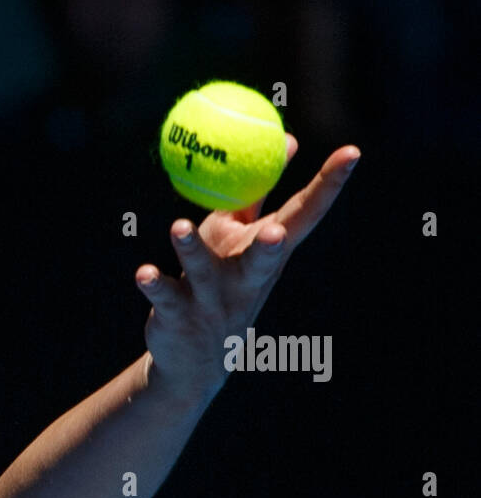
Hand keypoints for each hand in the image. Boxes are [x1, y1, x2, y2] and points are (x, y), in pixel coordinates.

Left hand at [136, 138, 360, 403]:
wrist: (194, 359)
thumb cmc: (222, 281)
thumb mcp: (242, 236)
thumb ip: (258, 192)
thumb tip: (287, 138)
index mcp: (267, 253)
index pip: (305, 215)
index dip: (329, 185)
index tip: (352, 151)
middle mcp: (245, 278)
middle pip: (263, 258)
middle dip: (271, 247)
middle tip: (277, 231)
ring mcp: (212, 299)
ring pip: (202, 270)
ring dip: (190, 247)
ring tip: (179, 226)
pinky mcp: (177, 315)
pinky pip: (163, 295)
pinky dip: (154, 283)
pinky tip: (144, 274)